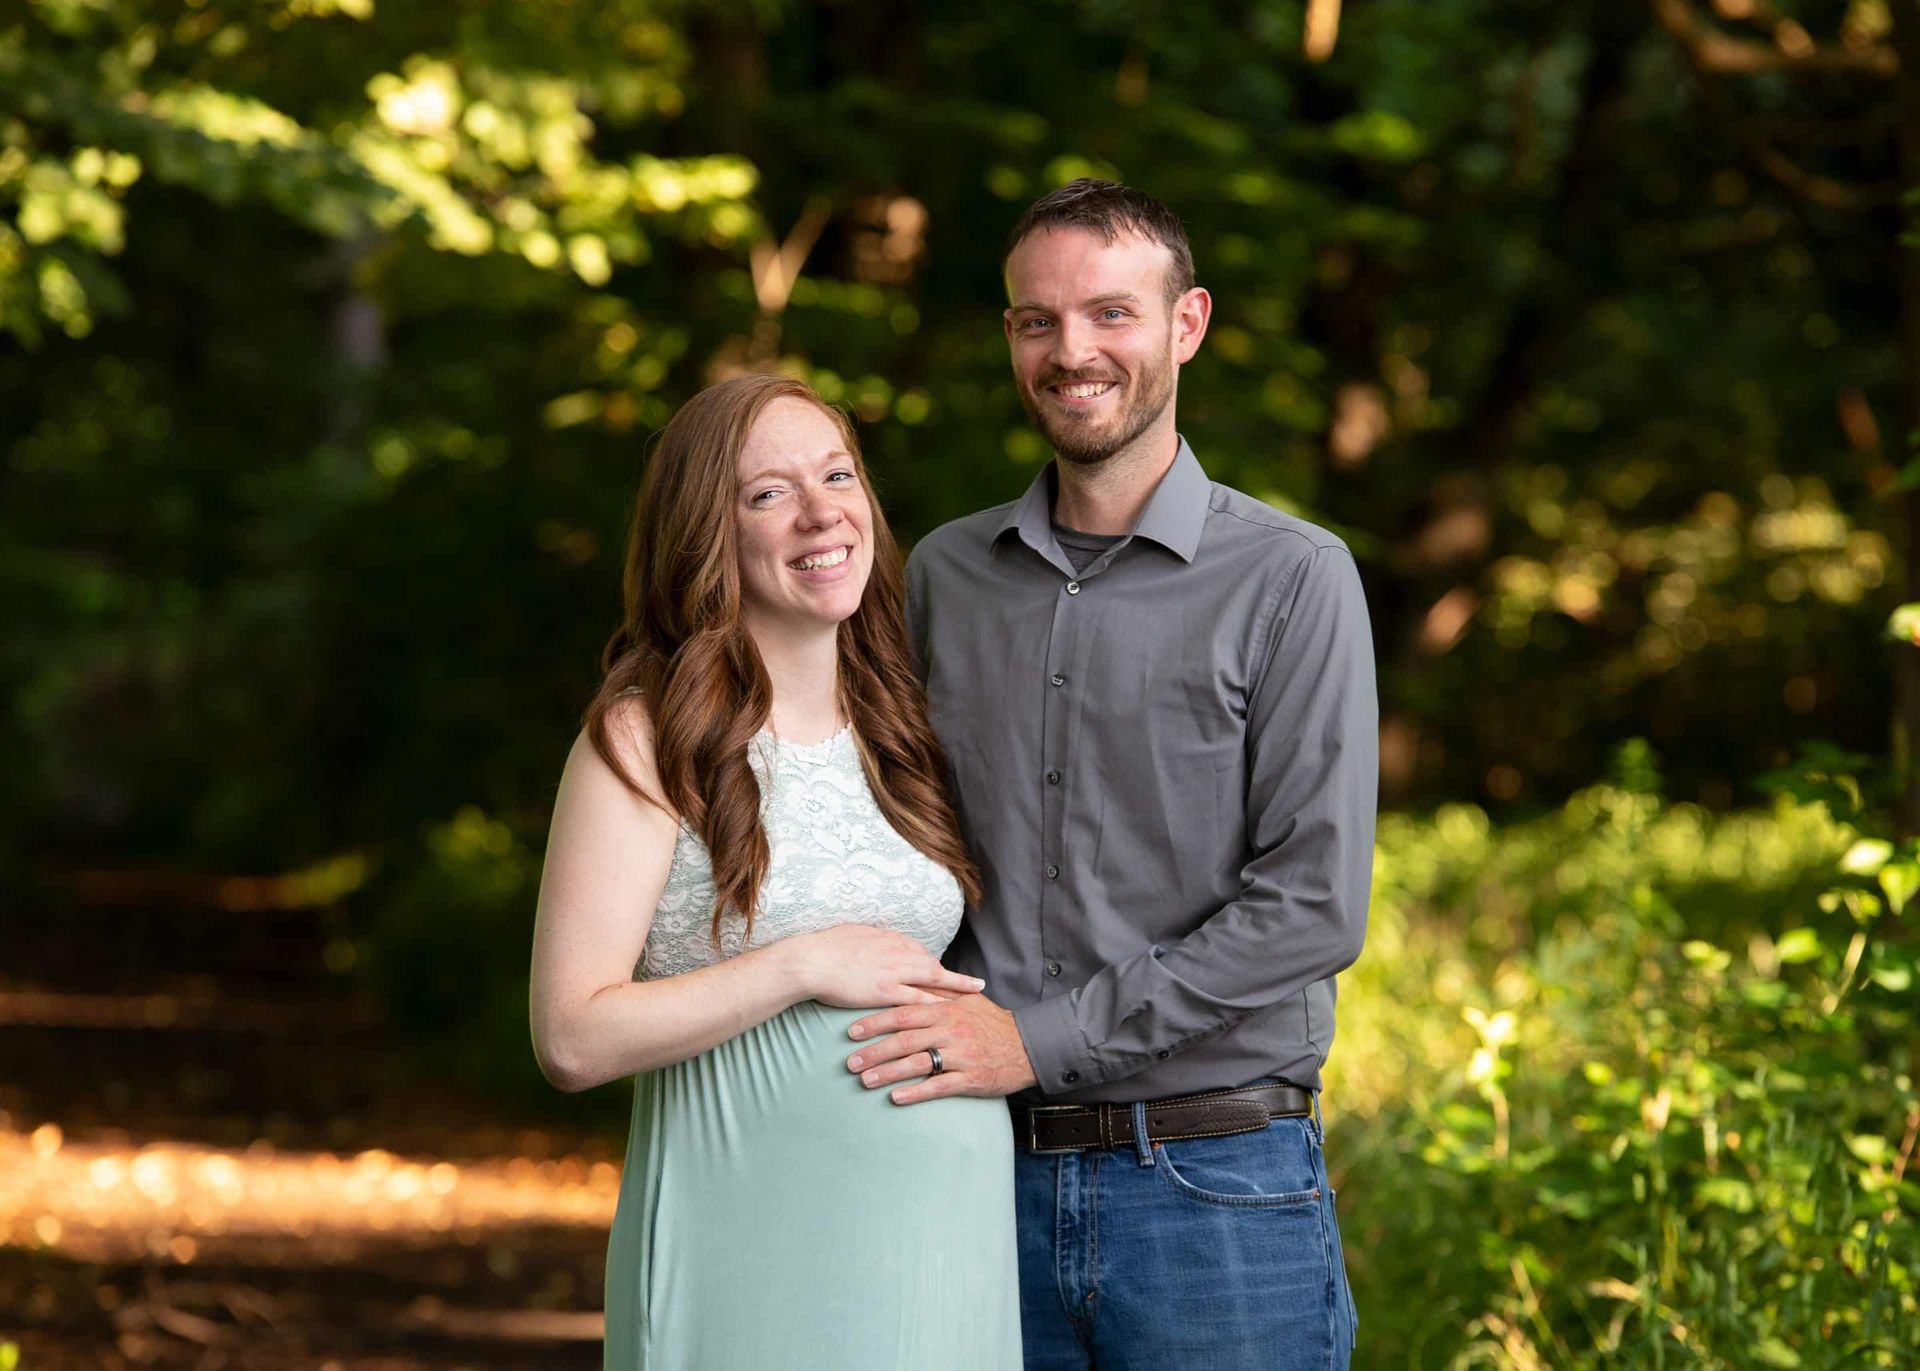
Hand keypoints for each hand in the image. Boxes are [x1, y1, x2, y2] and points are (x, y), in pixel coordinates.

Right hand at [783, 924, 983, 1009]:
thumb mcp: (854, 934)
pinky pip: (918, 999)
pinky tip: (952, 1013)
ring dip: (957, 989)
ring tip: (977, 996)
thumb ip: (870, 940)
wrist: (811, 960)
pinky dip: (938, 1005)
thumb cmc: (825, 947)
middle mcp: (898, 952)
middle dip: (957, 976)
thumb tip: (873, 941)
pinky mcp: (887, 990)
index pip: (920, 953)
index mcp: (889, 938)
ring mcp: (894, 971)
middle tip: (978, 984)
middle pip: (934, 965)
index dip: (933, 966)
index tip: (944, 974)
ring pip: (934, 980)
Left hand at [844, 993, 1037, 1103]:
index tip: (852, 1031)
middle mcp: (951, 1030)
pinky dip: (915, 1093)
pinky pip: (938, 1086)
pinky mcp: (971, 1078)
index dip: (875, 1022)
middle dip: (873, 1051)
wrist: (1028, 1047)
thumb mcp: (968, 1002)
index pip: (903, 1013)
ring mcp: (961, 1054)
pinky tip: (896, 1098)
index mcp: (946, 1010)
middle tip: (850, 1063)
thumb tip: (911, 982)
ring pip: (917, 1063)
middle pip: (904, 1039)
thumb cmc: (993, 1024)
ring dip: (887, 1073)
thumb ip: (940, 993)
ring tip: (865, 1081)